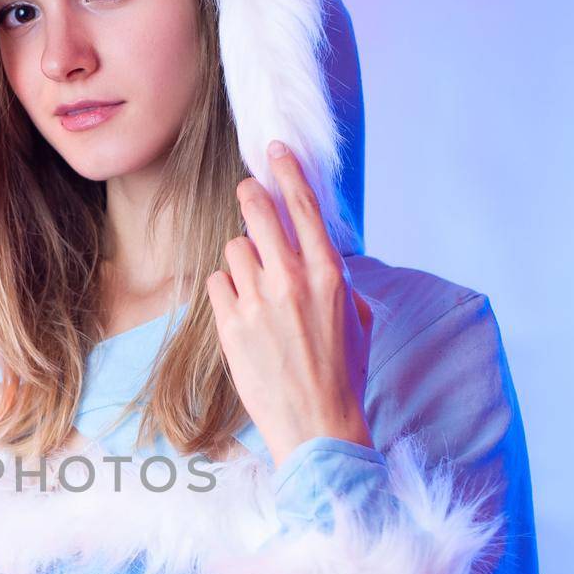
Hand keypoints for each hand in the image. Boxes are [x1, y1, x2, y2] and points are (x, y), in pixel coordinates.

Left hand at [205, 140, 374, 469]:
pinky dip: (226, 290)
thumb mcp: (356, 318)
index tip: (275, 150)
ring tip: (254, 285)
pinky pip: (216, 282)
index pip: (304, 205)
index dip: (287, 170)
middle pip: (258, 211)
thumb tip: (321, 255)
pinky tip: (240, 310)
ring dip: (241, 258)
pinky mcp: (229, 323)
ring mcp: (257, 300)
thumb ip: (337, 280)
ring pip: (234, 248)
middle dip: (249, 195)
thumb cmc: (343, 373)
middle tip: (246, 191)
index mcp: (329, 273)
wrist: (316, 423)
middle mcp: (292, 278)